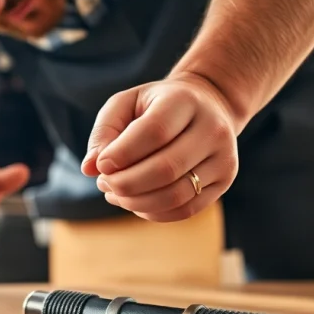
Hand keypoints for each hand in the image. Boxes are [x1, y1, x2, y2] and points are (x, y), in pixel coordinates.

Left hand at [80, 73, 239, 221]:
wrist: (207, 104)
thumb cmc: (155, 105)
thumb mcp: (126, 103)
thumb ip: (104, 131)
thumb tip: (89, 168)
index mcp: (186, 101)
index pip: (155, 132)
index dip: (122, 154)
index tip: (100, 165)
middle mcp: (212, 129)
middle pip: (166, 168)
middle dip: (125, 183)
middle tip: (103, 183)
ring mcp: (223, 158)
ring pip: (176, 194)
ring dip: (136, 202)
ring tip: (114, 193)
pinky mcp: (224, 181)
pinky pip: (186, 209)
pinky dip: (153, 212)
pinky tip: (134, 202)